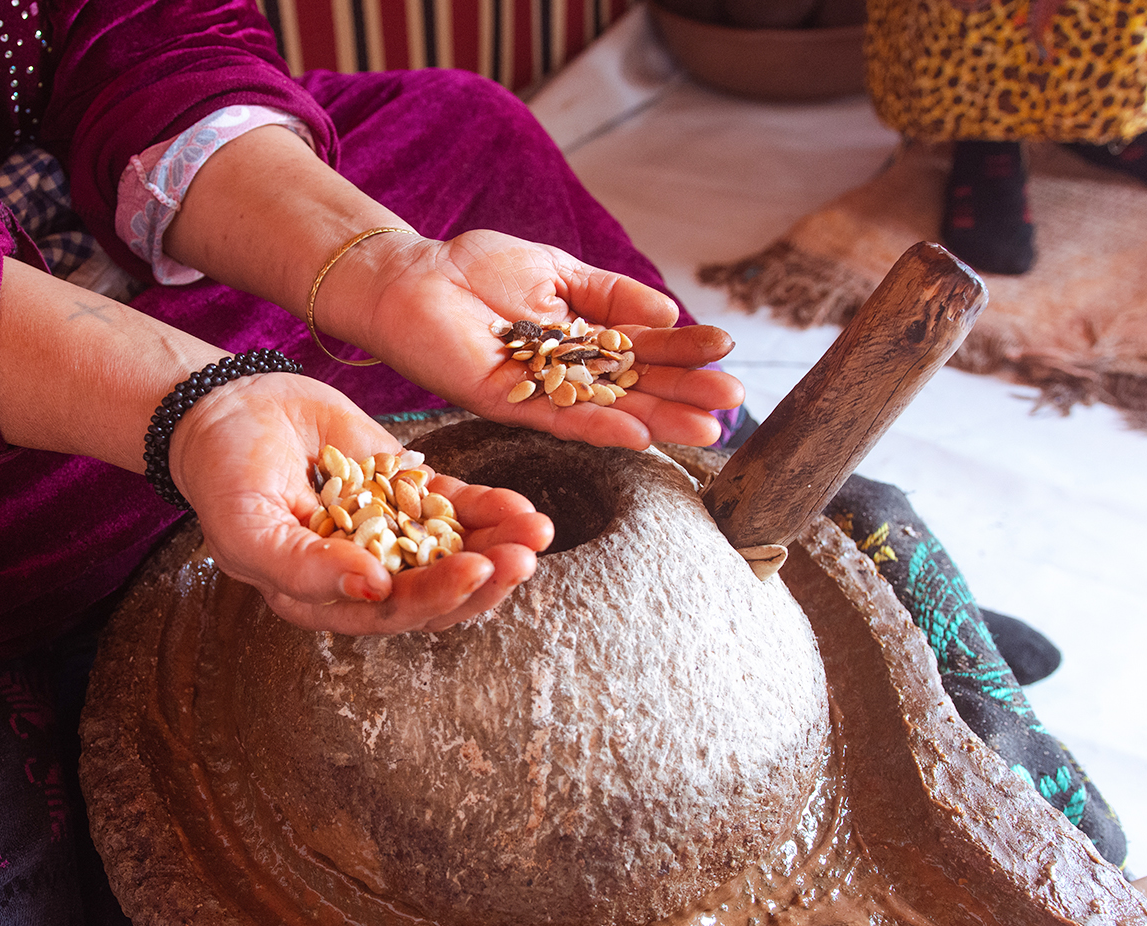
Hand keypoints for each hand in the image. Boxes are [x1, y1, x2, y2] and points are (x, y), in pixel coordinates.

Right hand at [169, 372, 554, 633]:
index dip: (435, 598)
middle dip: (484, 579)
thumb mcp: (249, 528)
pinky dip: (492, 509)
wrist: (229, 408)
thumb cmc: (223, 476)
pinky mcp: (408, 491)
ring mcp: (392, 532)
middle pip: (437, 593)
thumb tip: (374, 590)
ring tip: (536, 534)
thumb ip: (304, 568)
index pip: (391, 614)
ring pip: (457, 552)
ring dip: (500, 548)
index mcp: (324, 600)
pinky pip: (459, 507)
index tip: (472, 571)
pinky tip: (523, 510)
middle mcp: (366, 575)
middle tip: (520, 559)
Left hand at [324, 229, 745, 450]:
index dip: (685, 352)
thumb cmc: (477, 268)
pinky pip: (560, 421)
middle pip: (636, 387)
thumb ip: (610, 294)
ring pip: (608, 411)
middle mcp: (567, 374)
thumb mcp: (558, 271)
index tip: (728, 353)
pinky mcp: (507, 403)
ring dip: (658, 420)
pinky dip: (600, 429)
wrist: (412, 277)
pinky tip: (640, 435)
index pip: (645, 349)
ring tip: (706, 429)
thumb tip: (667, 312)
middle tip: (733, 405)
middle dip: (685, 395)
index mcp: (582, 340)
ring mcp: (540, 392)